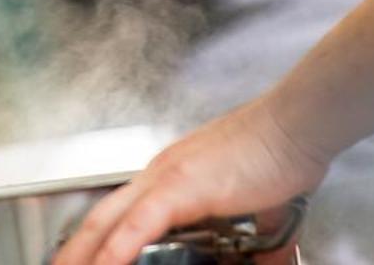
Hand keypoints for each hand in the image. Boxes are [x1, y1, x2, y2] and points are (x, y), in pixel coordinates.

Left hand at [52, 96, 328, 264]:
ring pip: (107, 222)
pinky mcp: (181, 185)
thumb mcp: (267, 209)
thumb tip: (276, 262)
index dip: (96, 240)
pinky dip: (116, 250)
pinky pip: (138, 224)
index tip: (86, 259)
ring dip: (84, 254)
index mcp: (173, 176)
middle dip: (75, 251)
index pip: (120, 213)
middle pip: (99, 219)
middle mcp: (160, 174)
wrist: (298, 123)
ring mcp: (166, 177)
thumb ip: (263, 240)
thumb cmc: (283, 153)